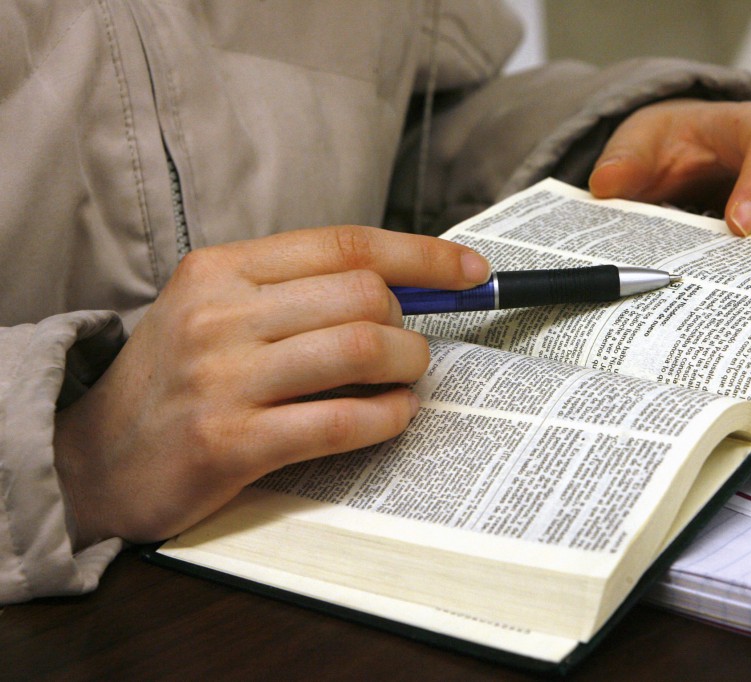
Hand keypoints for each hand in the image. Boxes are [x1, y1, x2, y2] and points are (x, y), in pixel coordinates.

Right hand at [53, 227, 490, 546]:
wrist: (96, 459)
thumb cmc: (176, 379)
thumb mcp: (217, 309)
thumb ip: (298, 292)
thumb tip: (405, 286)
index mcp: (220, 268)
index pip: (344, 244)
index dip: (421, 255)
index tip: (472, 270)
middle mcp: (219, 315)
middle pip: (362, 294)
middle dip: (409, 322)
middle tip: (410, 347)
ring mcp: (222, 379)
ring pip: (359, 350)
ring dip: (407, 366)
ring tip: (407, 379)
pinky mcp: (229, 443)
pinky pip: (341, 421)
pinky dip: (387, 417)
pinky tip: (393, 416)